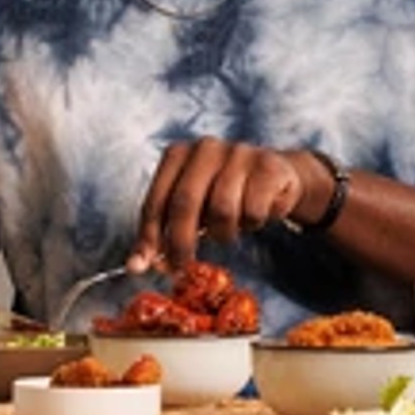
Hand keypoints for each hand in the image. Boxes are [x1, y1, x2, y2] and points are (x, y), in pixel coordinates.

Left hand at [138, 138, 320, 268]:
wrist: (276, 177)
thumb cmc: (225, 193)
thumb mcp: (192, 207)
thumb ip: (166, 229)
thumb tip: (138, 264)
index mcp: (178, 154)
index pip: (156, 200)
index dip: (148, 236)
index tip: (141, 265)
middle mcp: (205, 148)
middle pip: (184, 203)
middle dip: (180, 242)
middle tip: (181, 267)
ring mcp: (238, 152)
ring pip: (222, 210)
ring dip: (224, 232)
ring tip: (229, 228)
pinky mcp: (267, 165)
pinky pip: (253, 211)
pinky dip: (252, 223)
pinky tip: (255, 213)